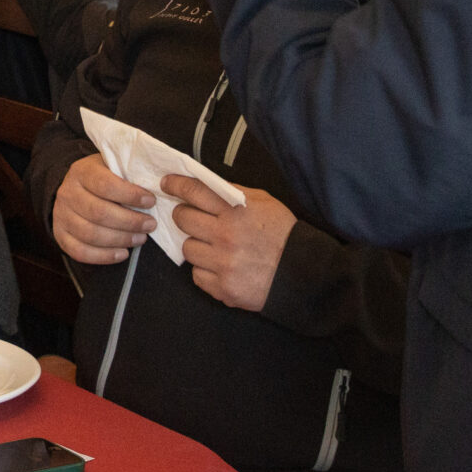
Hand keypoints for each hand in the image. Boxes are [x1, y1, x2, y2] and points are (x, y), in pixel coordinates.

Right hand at [51, 156, 157, 264]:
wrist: (75, 189)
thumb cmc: (103, 178)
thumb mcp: (113, 167)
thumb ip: (130, 174)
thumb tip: (159, 185)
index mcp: (82, 172)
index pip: (105, 185)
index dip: (130, 195)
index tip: (151, 202)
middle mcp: (67, 193)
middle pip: (98, 212)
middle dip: (129, 222)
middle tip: (150, 225)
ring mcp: (60, 215)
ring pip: (90, 234)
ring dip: (120, 239)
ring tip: (141, 239)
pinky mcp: (60, 235)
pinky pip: (80, 251)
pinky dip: (103, 256)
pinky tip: (123, 253)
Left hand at [166, 177, 295, 312]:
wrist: (304, 273)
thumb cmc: (283, 234)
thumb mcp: (263, 202)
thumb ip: (232, 193)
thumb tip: (204, 186)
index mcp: (235, 211)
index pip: (194, 191)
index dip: (175, 185)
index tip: (167, 184)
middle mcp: (225, 236)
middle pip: (182, 219)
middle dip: (185, 216)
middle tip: (194, 219)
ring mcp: (222, 264)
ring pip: (187, 249)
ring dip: (196, 246)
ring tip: (214, 247)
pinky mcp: (223, 288)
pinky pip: (197, 275)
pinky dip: (205, 271)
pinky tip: (221, 267)